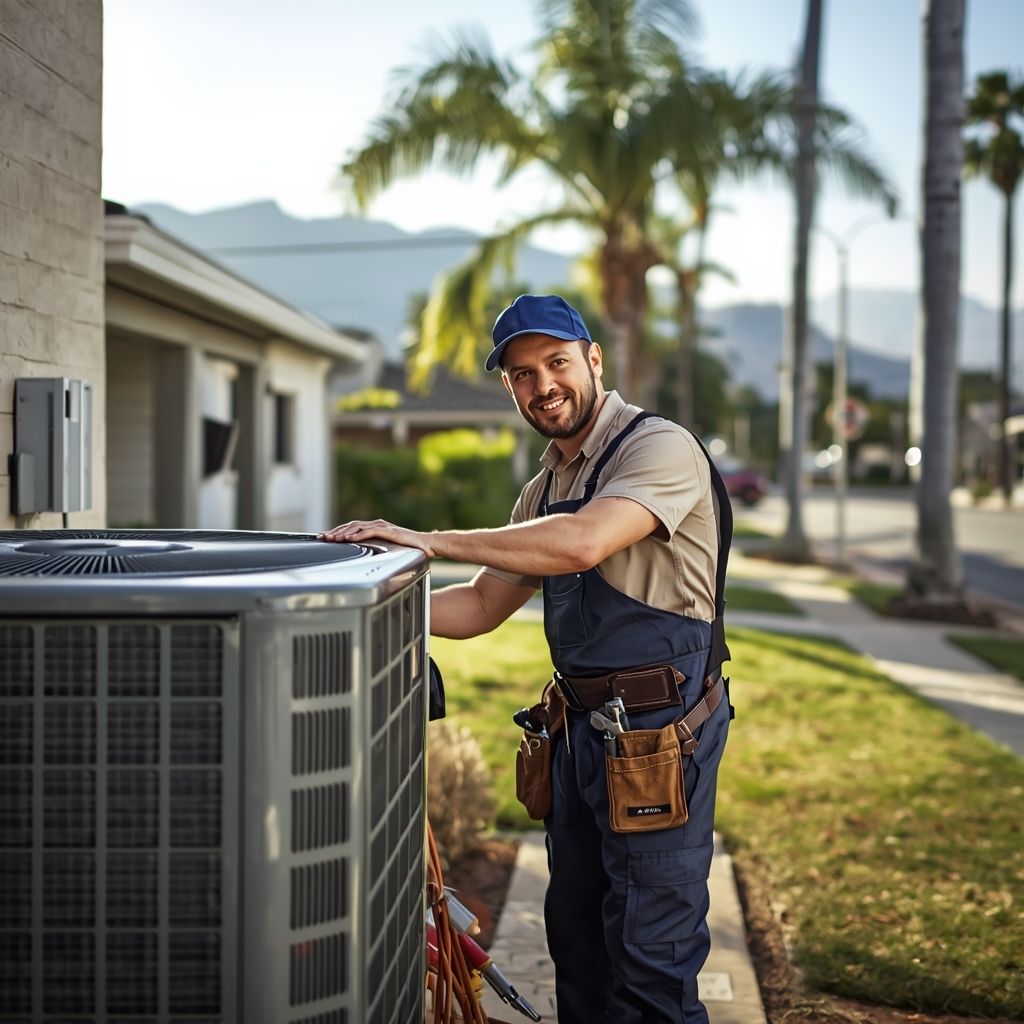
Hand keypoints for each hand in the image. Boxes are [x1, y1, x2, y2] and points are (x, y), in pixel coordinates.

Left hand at [317, 519, 436, 556]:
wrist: (426, 545)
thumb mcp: (387, 550)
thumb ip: (375, 550)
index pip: (351, 528)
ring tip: (333, 539)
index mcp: (374, 528)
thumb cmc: (409, 549)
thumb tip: (361, 558)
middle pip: (350, 526)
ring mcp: (382, 526)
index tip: (323, 538)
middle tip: (322, 538)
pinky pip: (370, 532)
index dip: (336, 532)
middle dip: (335, 531)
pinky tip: (350, 539)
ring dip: (343, 533)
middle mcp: (376, 524)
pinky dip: (358, 535)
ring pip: (357, 527)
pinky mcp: (388, 531)